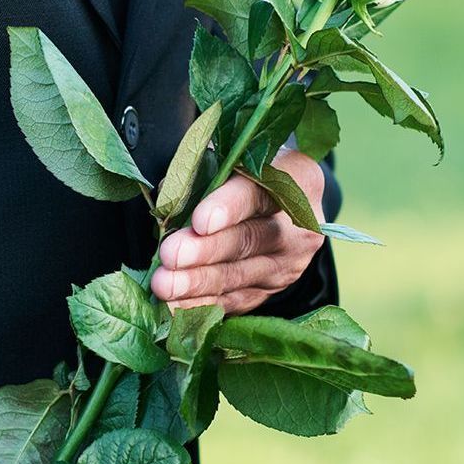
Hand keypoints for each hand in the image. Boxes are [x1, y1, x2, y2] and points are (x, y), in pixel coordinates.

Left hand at [151, 148, 324, 314]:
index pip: (259, 193)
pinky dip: (202, 305)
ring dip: (197, 283)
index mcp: (296, 178)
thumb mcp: (234, 157)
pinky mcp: (271, 290)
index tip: (200, 221)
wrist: (280, 203)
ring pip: (239, 276)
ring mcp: (289, 263)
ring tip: (164, 285)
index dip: (228, 208)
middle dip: (205, 251)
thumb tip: (166, 201)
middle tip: (170, 256)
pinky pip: (235, 301)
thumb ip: (206, 172)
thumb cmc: (248, 170)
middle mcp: (299, 225)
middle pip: (248, 240)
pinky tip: (174, 307)